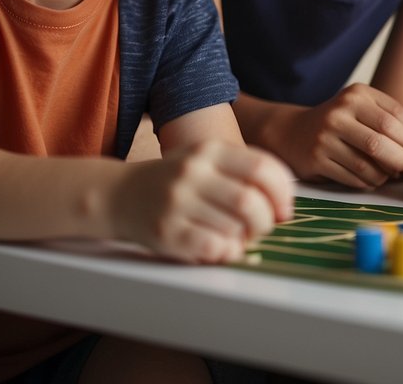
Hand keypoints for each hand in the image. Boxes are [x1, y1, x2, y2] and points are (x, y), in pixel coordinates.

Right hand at [112, 140, 294, 262]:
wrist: (118, 194)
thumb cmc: (176, 180)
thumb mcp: (206, 160)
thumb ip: (245, 171)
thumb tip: (284, 204)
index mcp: (210, 151)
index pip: (262, 167)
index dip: (283, 193)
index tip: (284, 210)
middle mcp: (193, 172)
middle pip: (251, 202)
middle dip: (266, 222)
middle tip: (262, 229)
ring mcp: (177, 202)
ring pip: (233, 228)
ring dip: (245, 239)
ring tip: (238, 237)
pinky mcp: (166, 231)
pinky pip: (212, 247)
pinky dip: (226, 251)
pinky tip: (221, 247)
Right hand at [274, 84, 402, 188]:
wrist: (292, 132)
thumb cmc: (340, 124)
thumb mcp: (363, 110)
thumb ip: (392, 124)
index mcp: (358, 94)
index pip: (397, 116)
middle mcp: (340, 111)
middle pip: (383, 140)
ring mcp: (326, 135)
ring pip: (369, 163)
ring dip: (386, 174)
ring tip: (389, 175)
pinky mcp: (317, 158)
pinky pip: (354, 177)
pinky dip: (369, 182)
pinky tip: (370, 179)